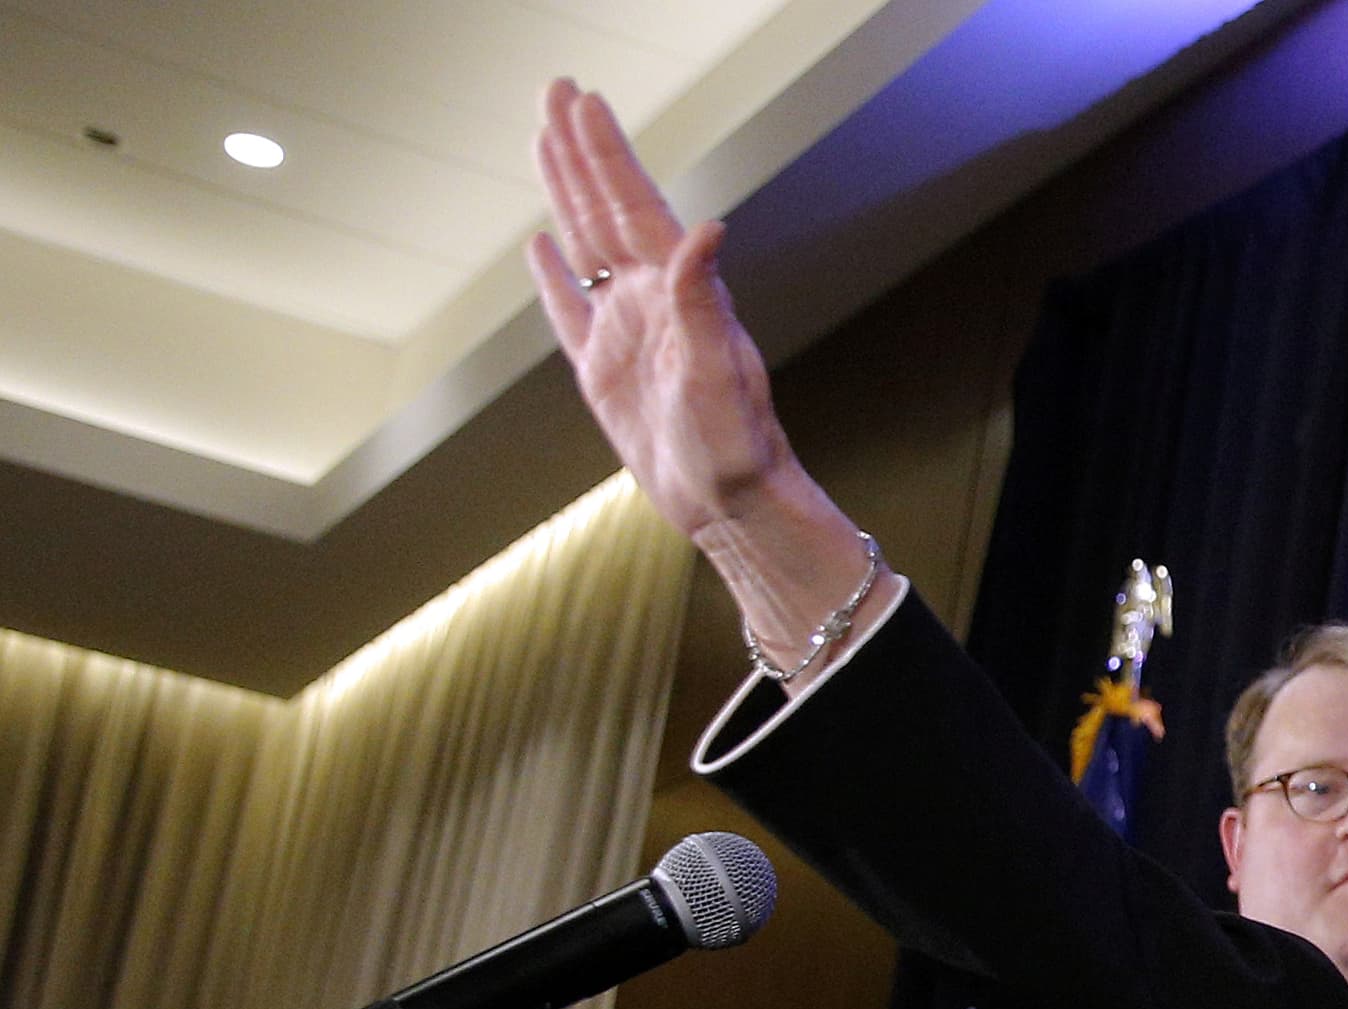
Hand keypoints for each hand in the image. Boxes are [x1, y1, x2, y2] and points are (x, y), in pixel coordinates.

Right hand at [526, 80, 872, 653]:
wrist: (731, 504)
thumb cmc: (735, 445)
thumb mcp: (718, 371)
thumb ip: (703, 299)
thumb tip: (709, 227)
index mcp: (676, 293)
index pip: (632, 205)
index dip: (606, 152)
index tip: (582, 100)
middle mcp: (650, 302)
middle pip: (602, 208)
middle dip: (578, 150)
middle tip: (554, 89)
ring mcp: (624, 333)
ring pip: (582, 246)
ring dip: (563, 193)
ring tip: (542, 141)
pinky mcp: (603, 372)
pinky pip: (568, 311)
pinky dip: (550, 277)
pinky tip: (539, 245)